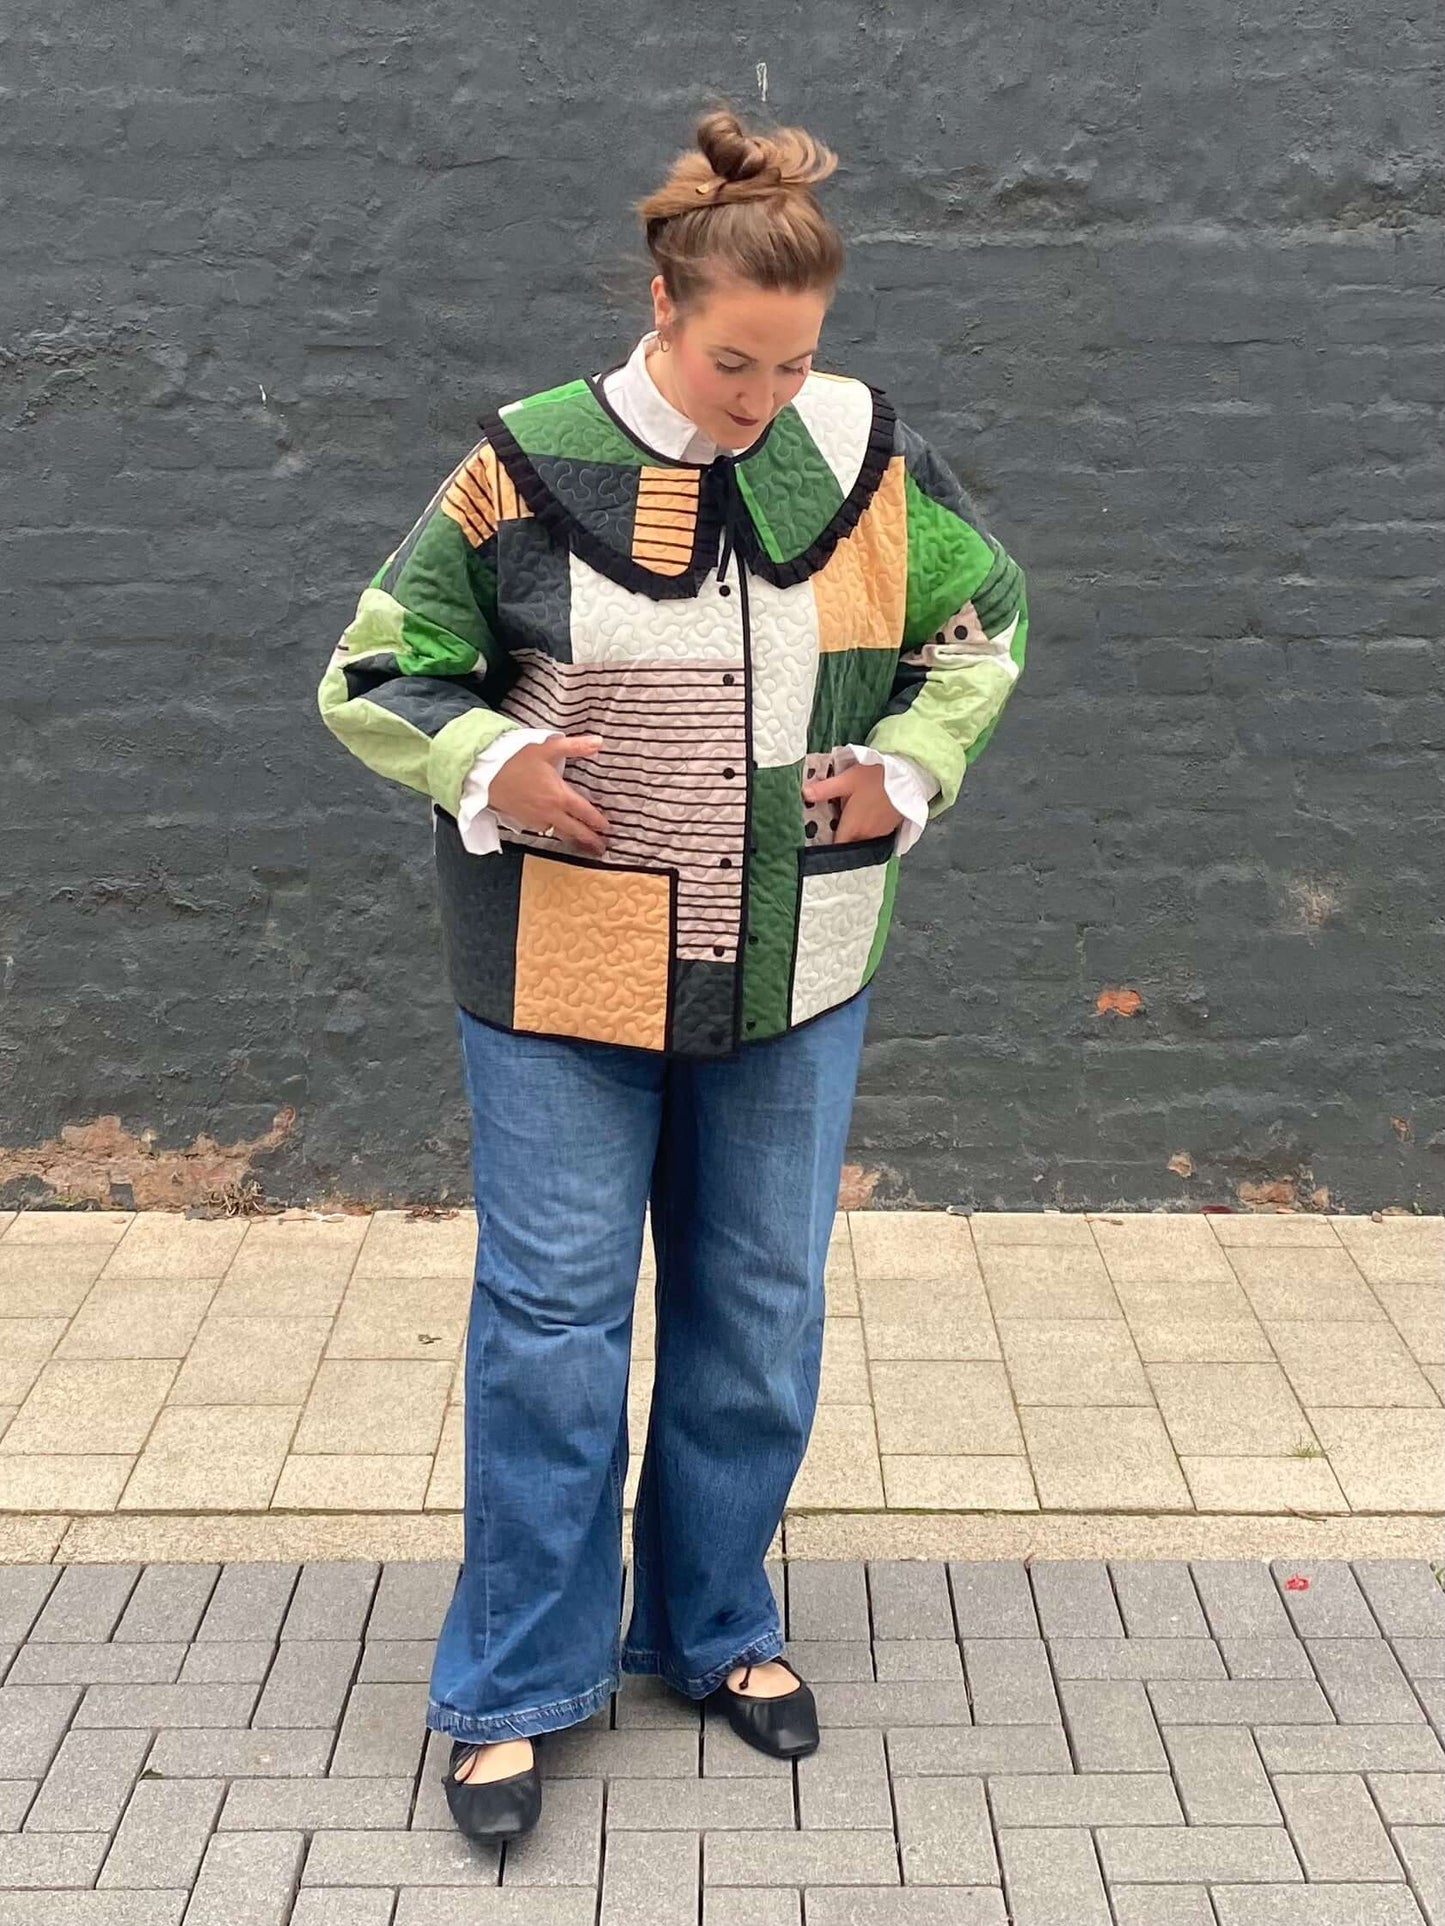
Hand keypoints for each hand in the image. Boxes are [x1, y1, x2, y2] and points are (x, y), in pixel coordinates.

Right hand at [488, 734, 611, 856]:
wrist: (484, 773)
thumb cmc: (514, 759)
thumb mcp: (547, 747)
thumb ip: (575, 746)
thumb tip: (599, 742)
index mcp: (560, 796)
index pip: (585, 813)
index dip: (598, 822)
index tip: (607, 829)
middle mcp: (550, 812)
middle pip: (574, 830)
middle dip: (590, 840)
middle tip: (601, 848)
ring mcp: (535, 818)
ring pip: (558, 833)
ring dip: (571, 839)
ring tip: (581, 844)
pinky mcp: (522, 820)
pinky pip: (542, 830)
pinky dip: (552, 833)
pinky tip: (554, 830)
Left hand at [801, 761, 903, 844]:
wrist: (909, 775)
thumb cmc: (876, 777)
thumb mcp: (847, 779)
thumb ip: (824, 790)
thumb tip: (803, 794)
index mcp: (852, 827)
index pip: (837, 846)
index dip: (828, 846)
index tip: (820, 842)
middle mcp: (866, 835)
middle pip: (849, 843)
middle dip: (842, 837)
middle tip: (834, 826)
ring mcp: (880, 833)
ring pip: (862, 839)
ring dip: (856, 833)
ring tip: (850, 820)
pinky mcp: (892, 828)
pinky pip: (875, 834)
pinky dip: (869, 829)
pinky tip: (867, 816)